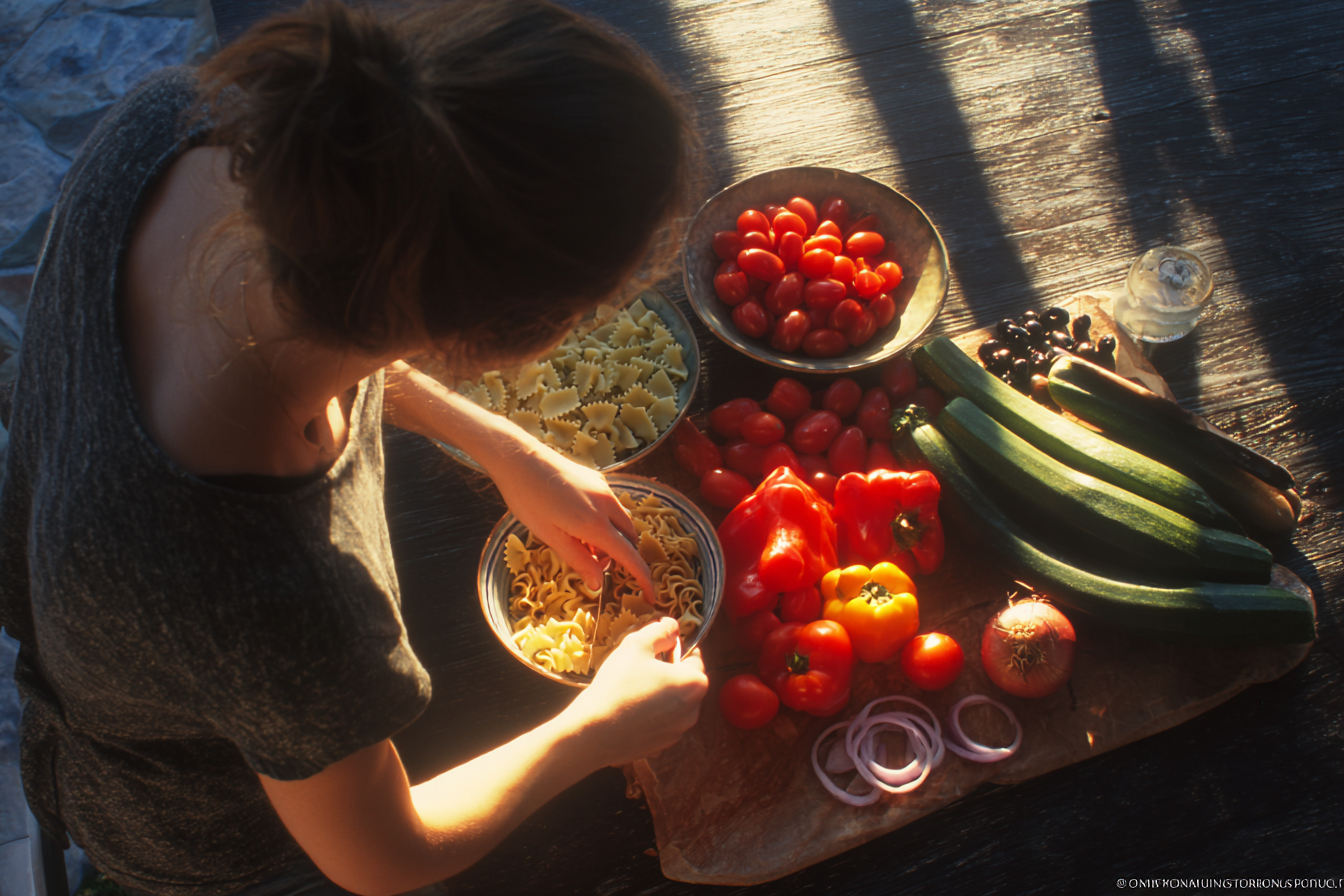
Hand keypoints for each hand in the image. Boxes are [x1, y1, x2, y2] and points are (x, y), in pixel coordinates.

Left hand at [484, 437, 655, 597]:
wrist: (519, 457)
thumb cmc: (528, 499)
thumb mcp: (550, 536)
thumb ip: (578, 560)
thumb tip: (598, 584)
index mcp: (595, 523)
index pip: (629, 556)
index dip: (642, 577)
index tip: (651, 595)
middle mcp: (607, 504)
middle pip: (629, 538)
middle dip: (622, 556)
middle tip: (597, 566)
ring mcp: (603, 489)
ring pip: (621, 521)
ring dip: (613, 539)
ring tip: (584, 546)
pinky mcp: (596, 479)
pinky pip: (611, 506)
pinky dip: (606, 522)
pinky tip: (580, 524)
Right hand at [565, 618, 708, 766]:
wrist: (593, 732)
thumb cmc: (618, 684)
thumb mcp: (636, 645)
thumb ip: (660, 632)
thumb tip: (673, 625)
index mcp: (694, 683)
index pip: (694, 658)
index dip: (675, 649)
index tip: (655, 650)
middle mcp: (693, 711)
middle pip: (685, 683)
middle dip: (668, 673)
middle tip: (640, 669)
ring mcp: (678, 732)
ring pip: (674, 705)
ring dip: (660, 696)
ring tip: (632, 691)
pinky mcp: (662, 747)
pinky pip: (660, 724)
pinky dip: (650, 717)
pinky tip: (628, 713)